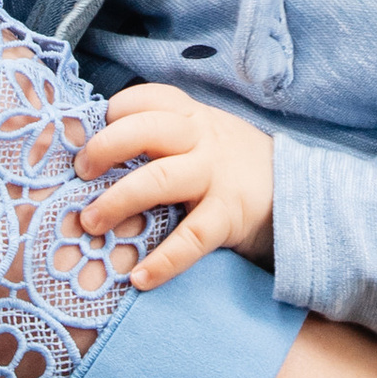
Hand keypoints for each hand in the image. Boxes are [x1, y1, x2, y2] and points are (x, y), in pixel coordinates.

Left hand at [80, 84, 276, 285]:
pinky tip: (139, 278)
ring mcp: (216, 175)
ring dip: (118, 202)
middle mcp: (201, 138)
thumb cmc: (230, 165)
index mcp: (190, 116)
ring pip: (159, 180)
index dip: (111, 114)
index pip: (145, 99)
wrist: (296, 192)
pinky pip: (191, 238)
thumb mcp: (202, 135)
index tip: (86, 137)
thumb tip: (94, 150)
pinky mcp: (229, 214)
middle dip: (103, 149)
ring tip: (90, 223)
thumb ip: (161, 135)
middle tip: (80, 174)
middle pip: (145, 130)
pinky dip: (163, 261)